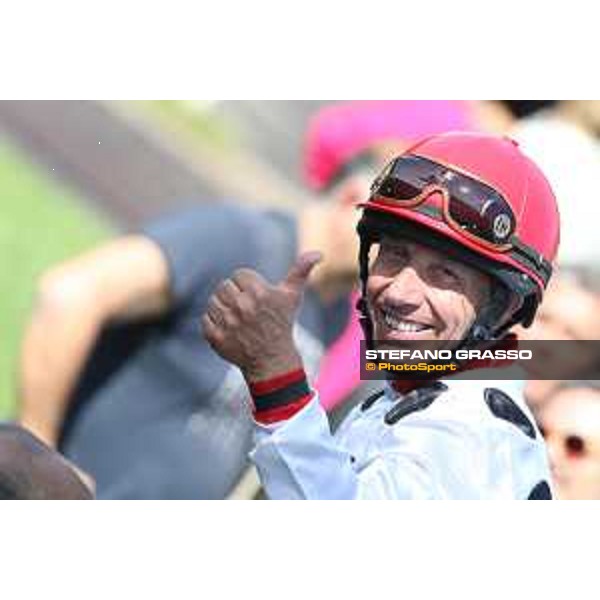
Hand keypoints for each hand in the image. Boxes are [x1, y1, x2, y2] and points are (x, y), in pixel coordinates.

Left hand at [202, 251, 321, 381]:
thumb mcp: (293, 296)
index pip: (238, 275)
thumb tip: (318, 254)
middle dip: (233, 295)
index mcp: (260, 293)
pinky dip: (213, 323)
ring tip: (237, 318)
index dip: (247, 285)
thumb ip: (301, 271)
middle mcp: (243, 307)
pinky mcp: (217, 338)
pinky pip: (205, 319)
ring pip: (213, 301)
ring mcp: (229, 323)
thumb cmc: (282, 323)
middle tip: (245, 309)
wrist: (272, 360)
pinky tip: (228, 329)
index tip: (256, 298)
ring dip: (222, 308)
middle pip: (223, 286)